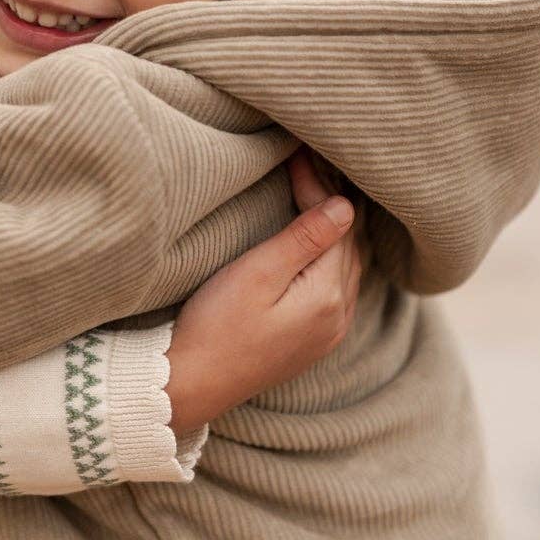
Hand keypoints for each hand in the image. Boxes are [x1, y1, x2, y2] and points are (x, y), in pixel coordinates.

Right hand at [165, 148, 361, 437]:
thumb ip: (303, 239)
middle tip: (303, 165)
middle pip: (348, 246)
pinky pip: (335, 286)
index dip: (318, 187)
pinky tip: (314, 241)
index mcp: (328, 297)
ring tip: (309, 192)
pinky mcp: (311, 341)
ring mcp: (327, 332)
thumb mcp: (257, 273)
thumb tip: (346, 206)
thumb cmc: (216, 325)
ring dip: (331, 230)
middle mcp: (338, 317)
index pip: (338, 226)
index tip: (294, 155)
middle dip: (328, 203)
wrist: (191, 384)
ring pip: (345, 266)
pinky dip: (328, 256)